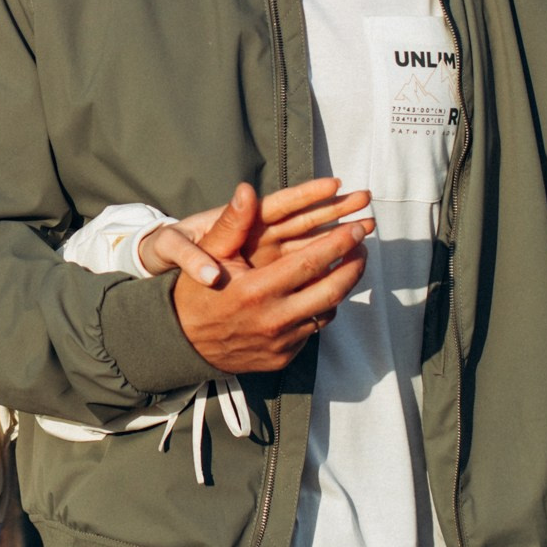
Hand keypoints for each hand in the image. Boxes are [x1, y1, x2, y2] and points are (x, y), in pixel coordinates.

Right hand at [170, 183, 370, 373]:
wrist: (183, 342)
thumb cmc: (197, 291)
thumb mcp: (210, 253)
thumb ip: (233, 222)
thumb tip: (246, 190)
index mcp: (257, 289)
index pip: (311, 262)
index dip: (338, 243)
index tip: (356, 228)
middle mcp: (273, 319)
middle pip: (331, 290)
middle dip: (354, 263)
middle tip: (364, 243)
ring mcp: (280, 342)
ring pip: (327, 311)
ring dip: (344, 286)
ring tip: (351, 264)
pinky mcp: (283, 357)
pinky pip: (313, 330)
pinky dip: (323, 309)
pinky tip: (324, 292)